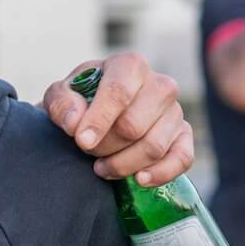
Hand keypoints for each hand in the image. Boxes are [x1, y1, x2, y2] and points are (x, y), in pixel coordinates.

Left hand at [42, 52, 192, 185]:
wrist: (98, 112)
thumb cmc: (80, 100)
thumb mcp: (60, 95)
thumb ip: (62, 104)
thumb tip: (75, 123)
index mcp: (130, 66)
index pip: (119, 92)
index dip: (99, 120)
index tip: (82, 141)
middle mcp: (160, 85)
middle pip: (133, 126)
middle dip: (104, 145)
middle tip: (87, 150)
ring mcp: (176, 111)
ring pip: (153, 147)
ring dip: (122, 164)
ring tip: (101, 166)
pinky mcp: (184, 136)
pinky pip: (182, 159)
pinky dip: (161, 173)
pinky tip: (139, 180)